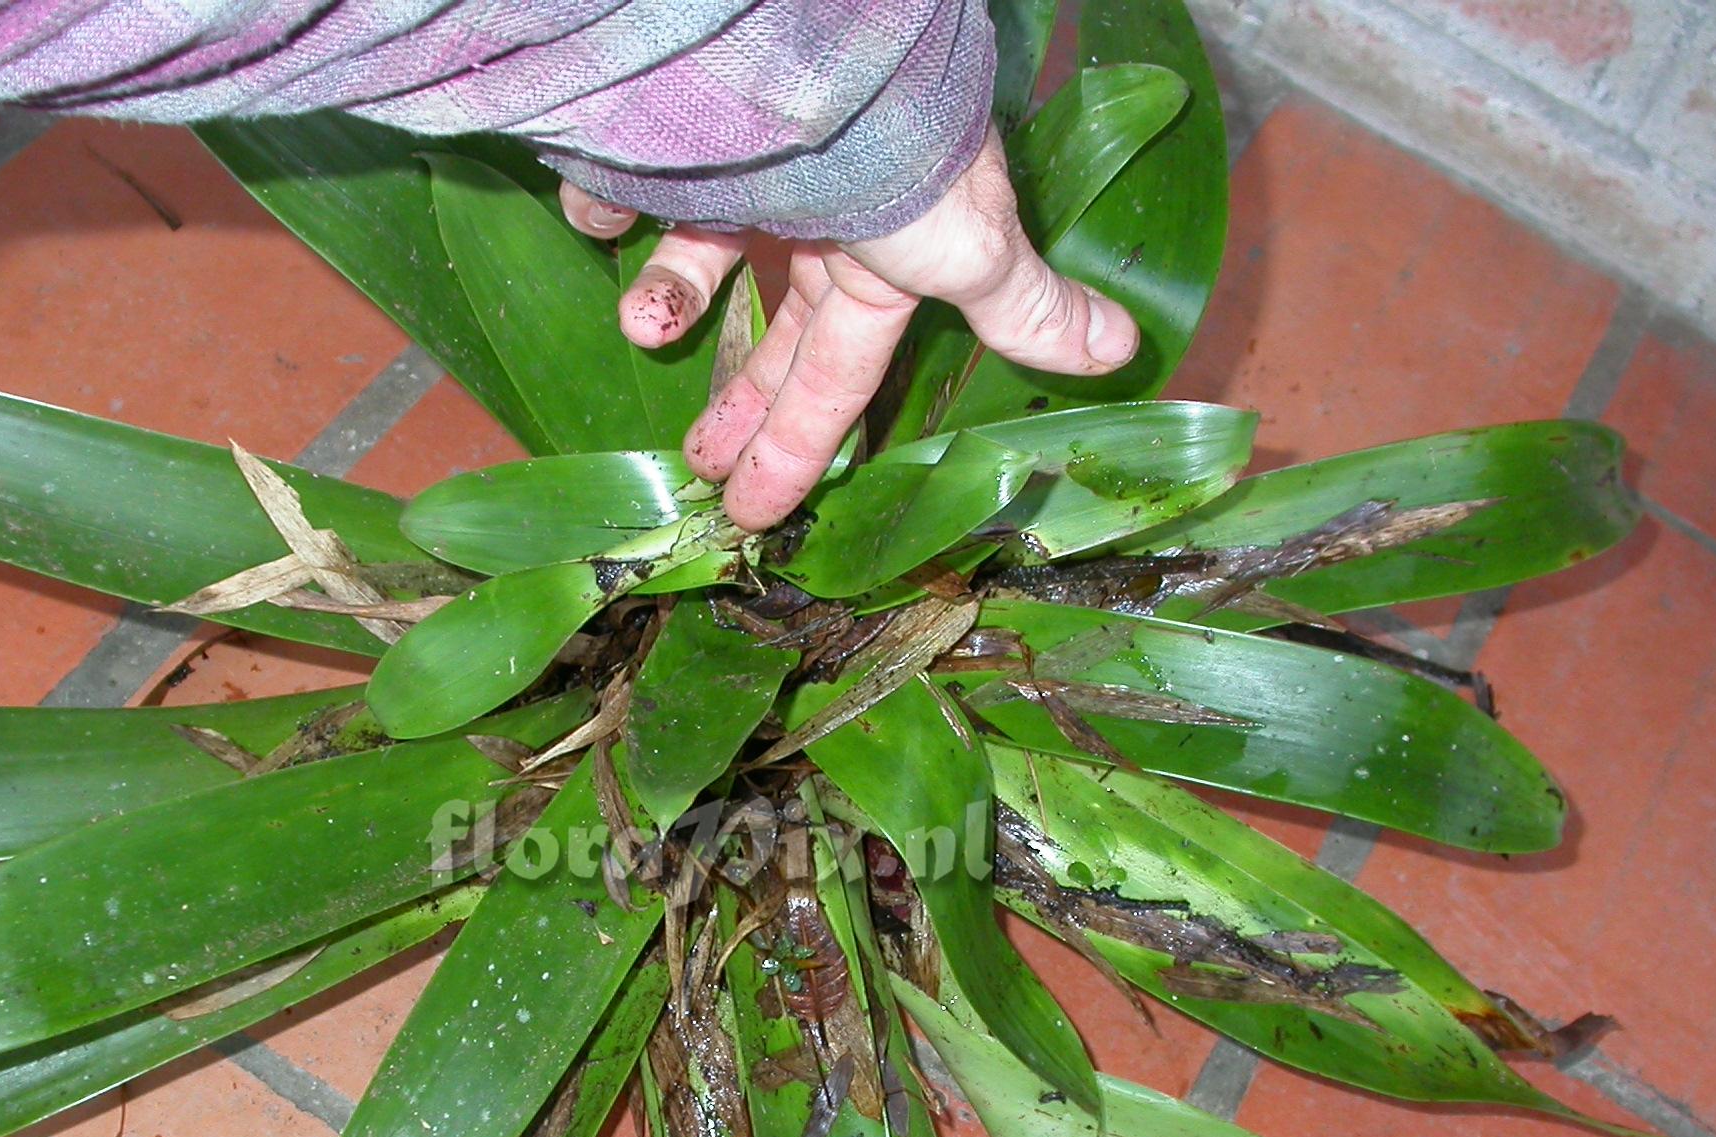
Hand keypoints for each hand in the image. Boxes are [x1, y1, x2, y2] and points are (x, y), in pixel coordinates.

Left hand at [559, 128, 1139, 531]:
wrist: (814, 45)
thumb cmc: (898, 157)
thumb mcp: (967, 248)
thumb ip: (1022, 305)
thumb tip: (1122, 351)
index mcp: (881, 254)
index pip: (838, 368)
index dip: (801, 443)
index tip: (755, 512)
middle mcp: (817, 213)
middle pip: (770, 328)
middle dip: (737, 402)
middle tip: (695, 468)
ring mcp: (747, 169)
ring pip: (701, 253)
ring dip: (672, 298)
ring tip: (645, 325)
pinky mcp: (679, 131)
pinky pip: (629, 174)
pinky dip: (606, 202)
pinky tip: (593, 220)